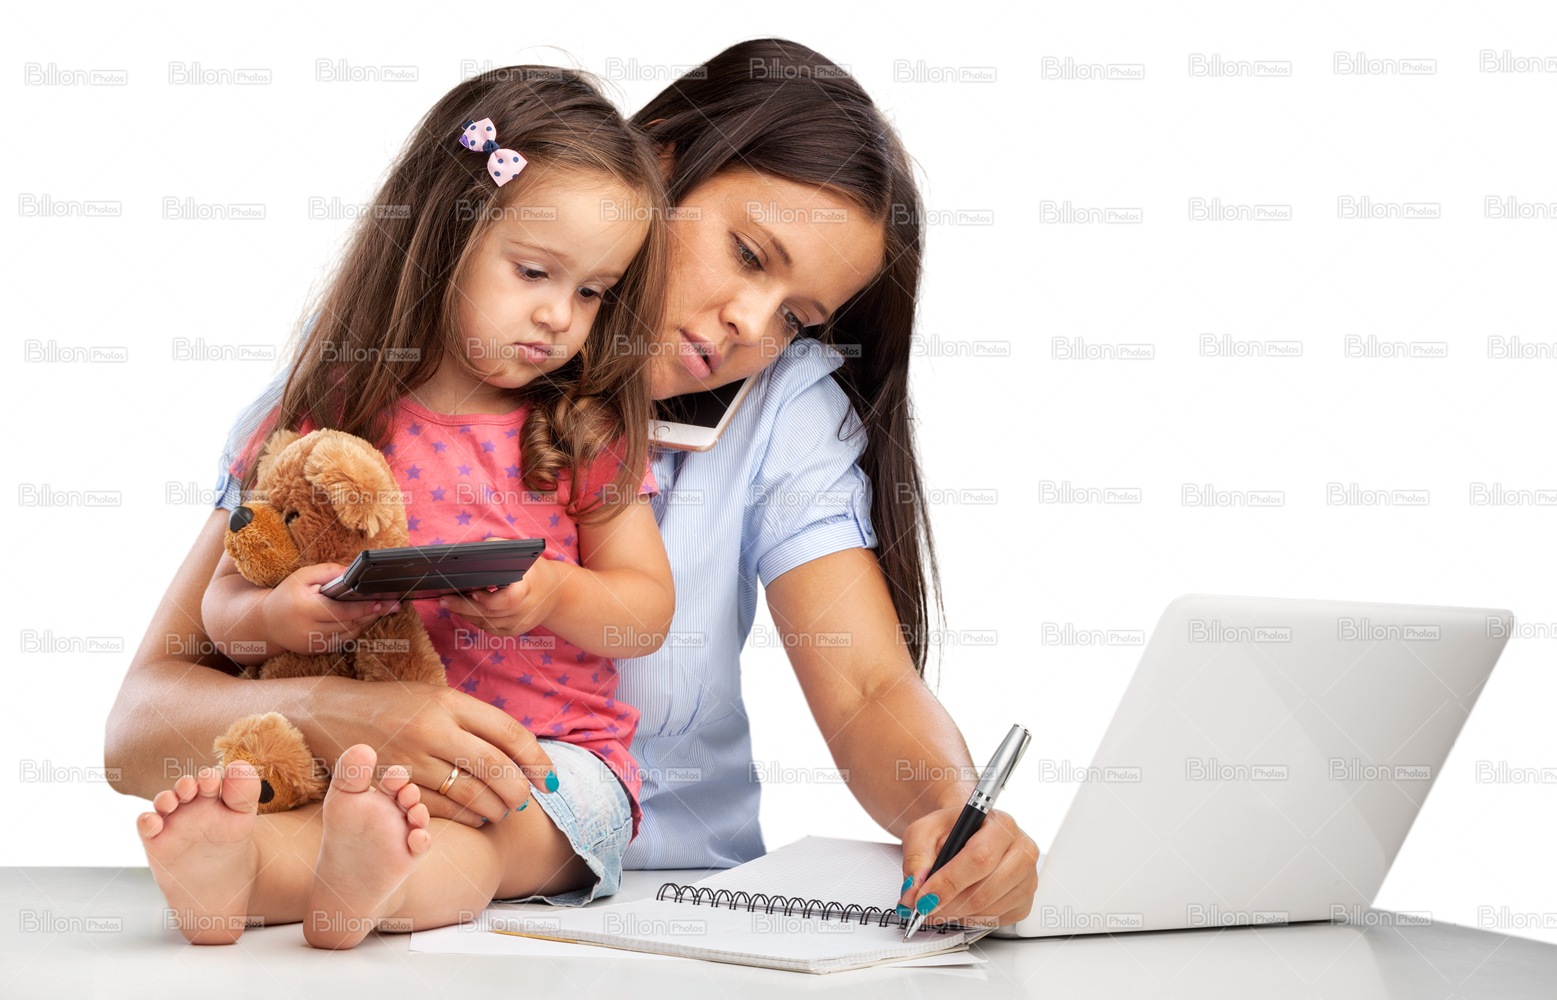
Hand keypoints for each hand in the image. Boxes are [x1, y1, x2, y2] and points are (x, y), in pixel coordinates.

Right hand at [259, 563, 398, 654]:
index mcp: (306, 609)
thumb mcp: (304, 576)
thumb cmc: (288, 594)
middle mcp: (310, 630)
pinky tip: (364, 620)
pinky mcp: (317, 651)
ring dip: (366, 622)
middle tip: (392, 606)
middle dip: (373, 614)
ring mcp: (314, 644)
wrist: (268, 621)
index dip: (363, 608)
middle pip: (350, 624)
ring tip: (381, 610)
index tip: (381, 602)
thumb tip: (353, 571)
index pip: (342, 612)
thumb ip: (329, 572)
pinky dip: (354, 630)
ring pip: (349, 634)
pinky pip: (343, 641)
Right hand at [315, 679, 559, 827]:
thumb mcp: (436, 697)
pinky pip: (442, 810)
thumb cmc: (394, 706)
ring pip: (471, 794)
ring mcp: (411, 760)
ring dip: (496, 808)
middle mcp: (433, 729)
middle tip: (526, 798)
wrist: (331, 714)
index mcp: (449, 702)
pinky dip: (467, 817)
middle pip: (495, 767)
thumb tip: (524, 751)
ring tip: (504, 809)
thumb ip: (476, 720)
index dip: (537, 759)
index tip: (549, 777)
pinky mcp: (393, 786)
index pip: (509, 733)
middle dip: (520, 790)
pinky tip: (476, 816)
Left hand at [437, 555, 563, 637]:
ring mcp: (521, 623)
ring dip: (465, 614)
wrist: (556, 592)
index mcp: (529, 588)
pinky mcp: (515, 631)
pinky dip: (475, 620)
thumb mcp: (522, 553)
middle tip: (444, 599)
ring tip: (449, 602)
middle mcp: (526, 609)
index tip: (471, 591)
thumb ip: (498, 548)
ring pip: (486, 623)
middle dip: (463, 606)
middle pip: (489, 613)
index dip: (487, 599)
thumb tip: (473, 551)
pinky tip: (464, 610)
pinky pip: (490, 629)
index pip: (506, 601)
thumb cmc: (534, 570)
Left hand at [897, 806, 1039, 927]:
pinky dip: (971, 919)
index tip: (924, 899)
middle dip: (948, 905)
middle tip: (924, 908)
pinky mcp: (1025, 901)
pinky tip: (959, 904)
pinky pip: (996, 920)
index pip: (979, 859)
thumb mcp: (924, 831)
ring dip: (956, 914)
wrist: (966, 834)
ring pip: (989, 910)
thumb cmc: (950, 831)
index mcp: (999, 825)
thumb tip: (914, 889)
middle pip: (985, 891)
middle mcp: (1021, 851)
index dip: (948, 883)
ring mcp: (1027, 878)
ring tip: (938, 904)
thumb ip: (916, 857)